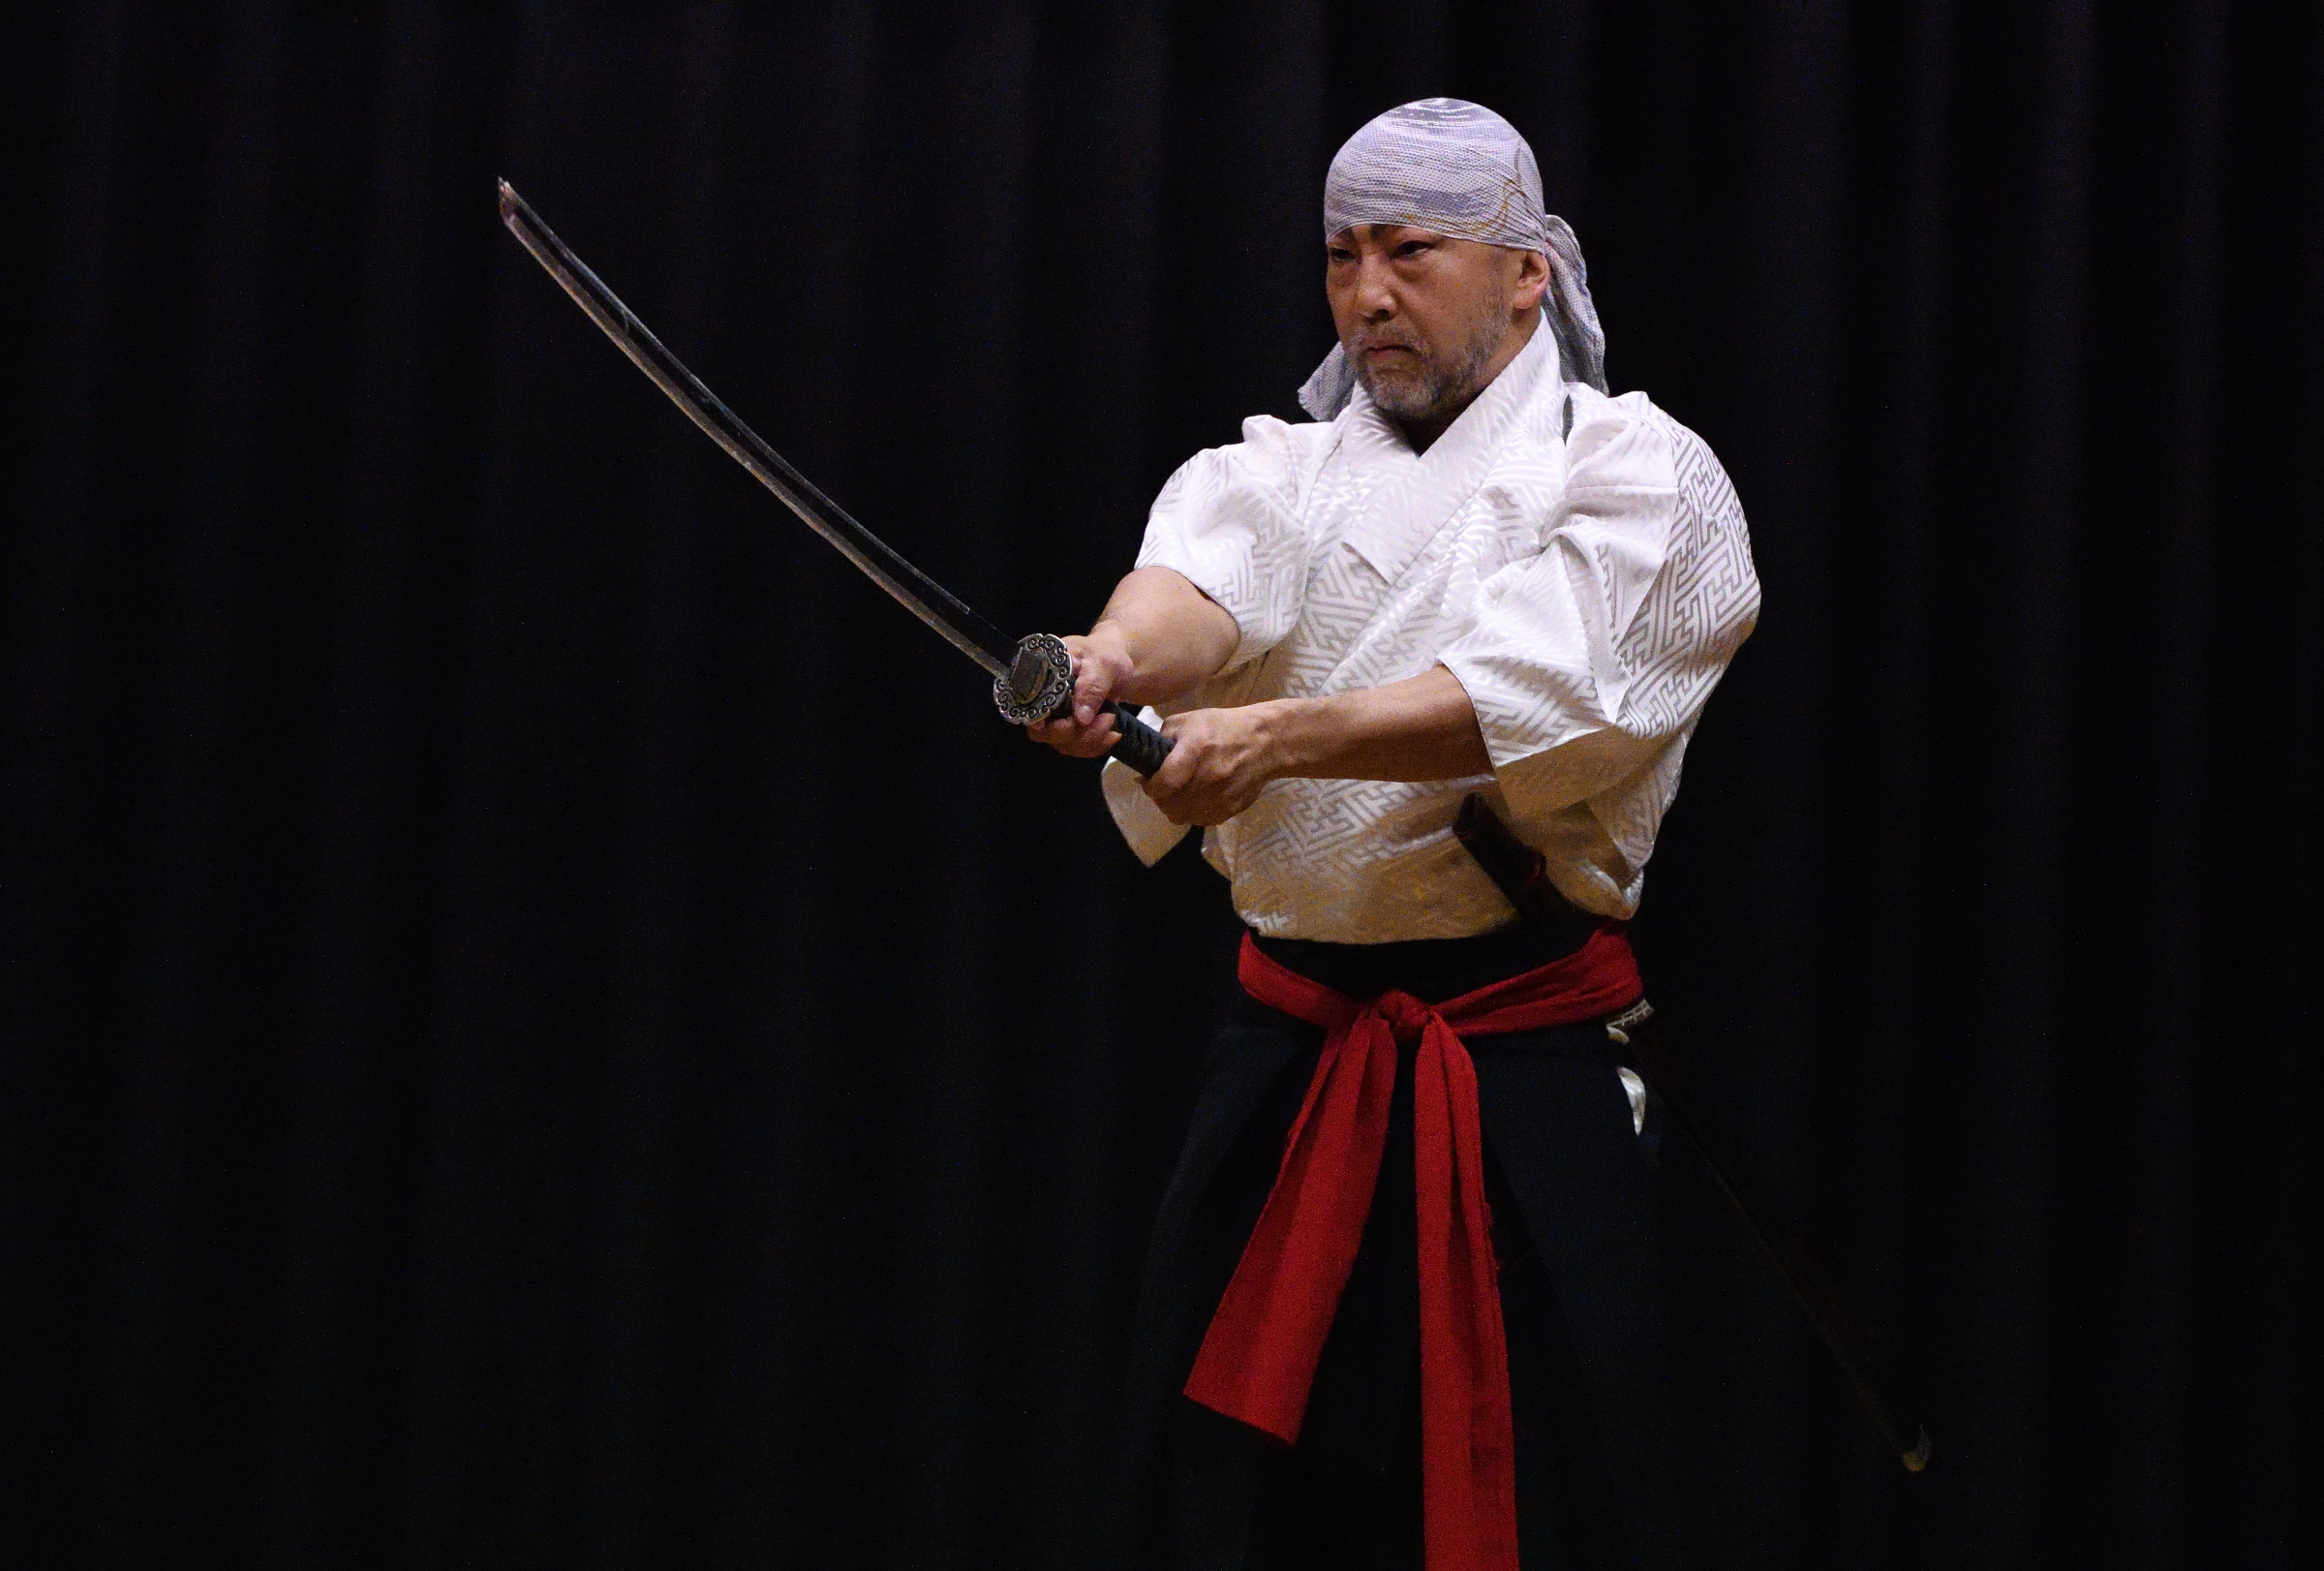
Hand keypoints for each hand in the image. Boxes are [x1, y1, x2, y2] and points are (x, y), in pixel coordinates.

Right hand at [1025, 632, 1133, 757]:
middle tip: (1106, 717)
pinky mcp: (1067, 731)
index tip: (1063, 723)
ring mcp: (1053, 718)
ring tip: (1110, 717)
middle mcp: (1041, 700)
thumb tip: (1081, 718)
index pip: (1027, 704)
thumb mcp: (1102, 663)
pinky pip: (1076, 749)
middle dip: (1076, 732)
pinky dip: (1096, 746)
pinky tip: (1113, 734)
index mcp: (1039, 676)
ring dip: (1090, 739)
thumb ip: (1091, 687)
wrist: (1117, 665)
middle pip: (1044, 732)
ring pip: (1062, 745)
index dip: (1039, 719)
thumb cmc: (1105, 655)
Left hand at [1142, 704, 1280, 824]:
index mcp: (1195, 751)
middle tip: (1163, 787)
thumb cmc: (1223, 727)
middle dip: (1160, 797)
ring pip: (1183, 817)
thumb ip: (1163, 740)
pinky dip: (1193, 812)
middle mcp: (1208, 778)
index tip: (1148, 781)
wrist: (1265, 742)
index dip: (1150, 786)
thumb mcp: (1188, 721)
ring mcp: (1221, 797)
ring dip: (1175, 807)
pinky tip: (1197, 797)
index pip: (1163, 783)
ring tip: (1179, 793)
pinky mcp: (1230, 810)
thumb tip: (1146, 765)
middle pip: (1169, 805)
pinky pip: (1200, 821)